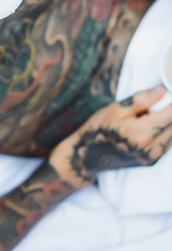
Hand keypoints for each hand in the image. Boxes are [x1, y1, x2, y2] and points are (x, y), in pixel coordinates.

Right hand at [49, 86, 171, 185]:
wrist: (87, 156)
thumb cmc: (98, 129)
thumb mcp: (115, 109)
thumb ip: (141, 100)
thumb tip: (162, 90)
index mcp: (142, 133)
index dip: (171, 100)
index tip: (166, 91)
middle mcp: (151, 148)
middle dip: (169, 110)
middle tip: (156, 101)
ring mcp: (152, 157)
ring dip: (167, 121)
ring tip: (148, 114)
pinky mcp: (151, 160)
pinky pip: (167, 142)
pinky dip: (163, 130)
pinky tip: (148, 124)